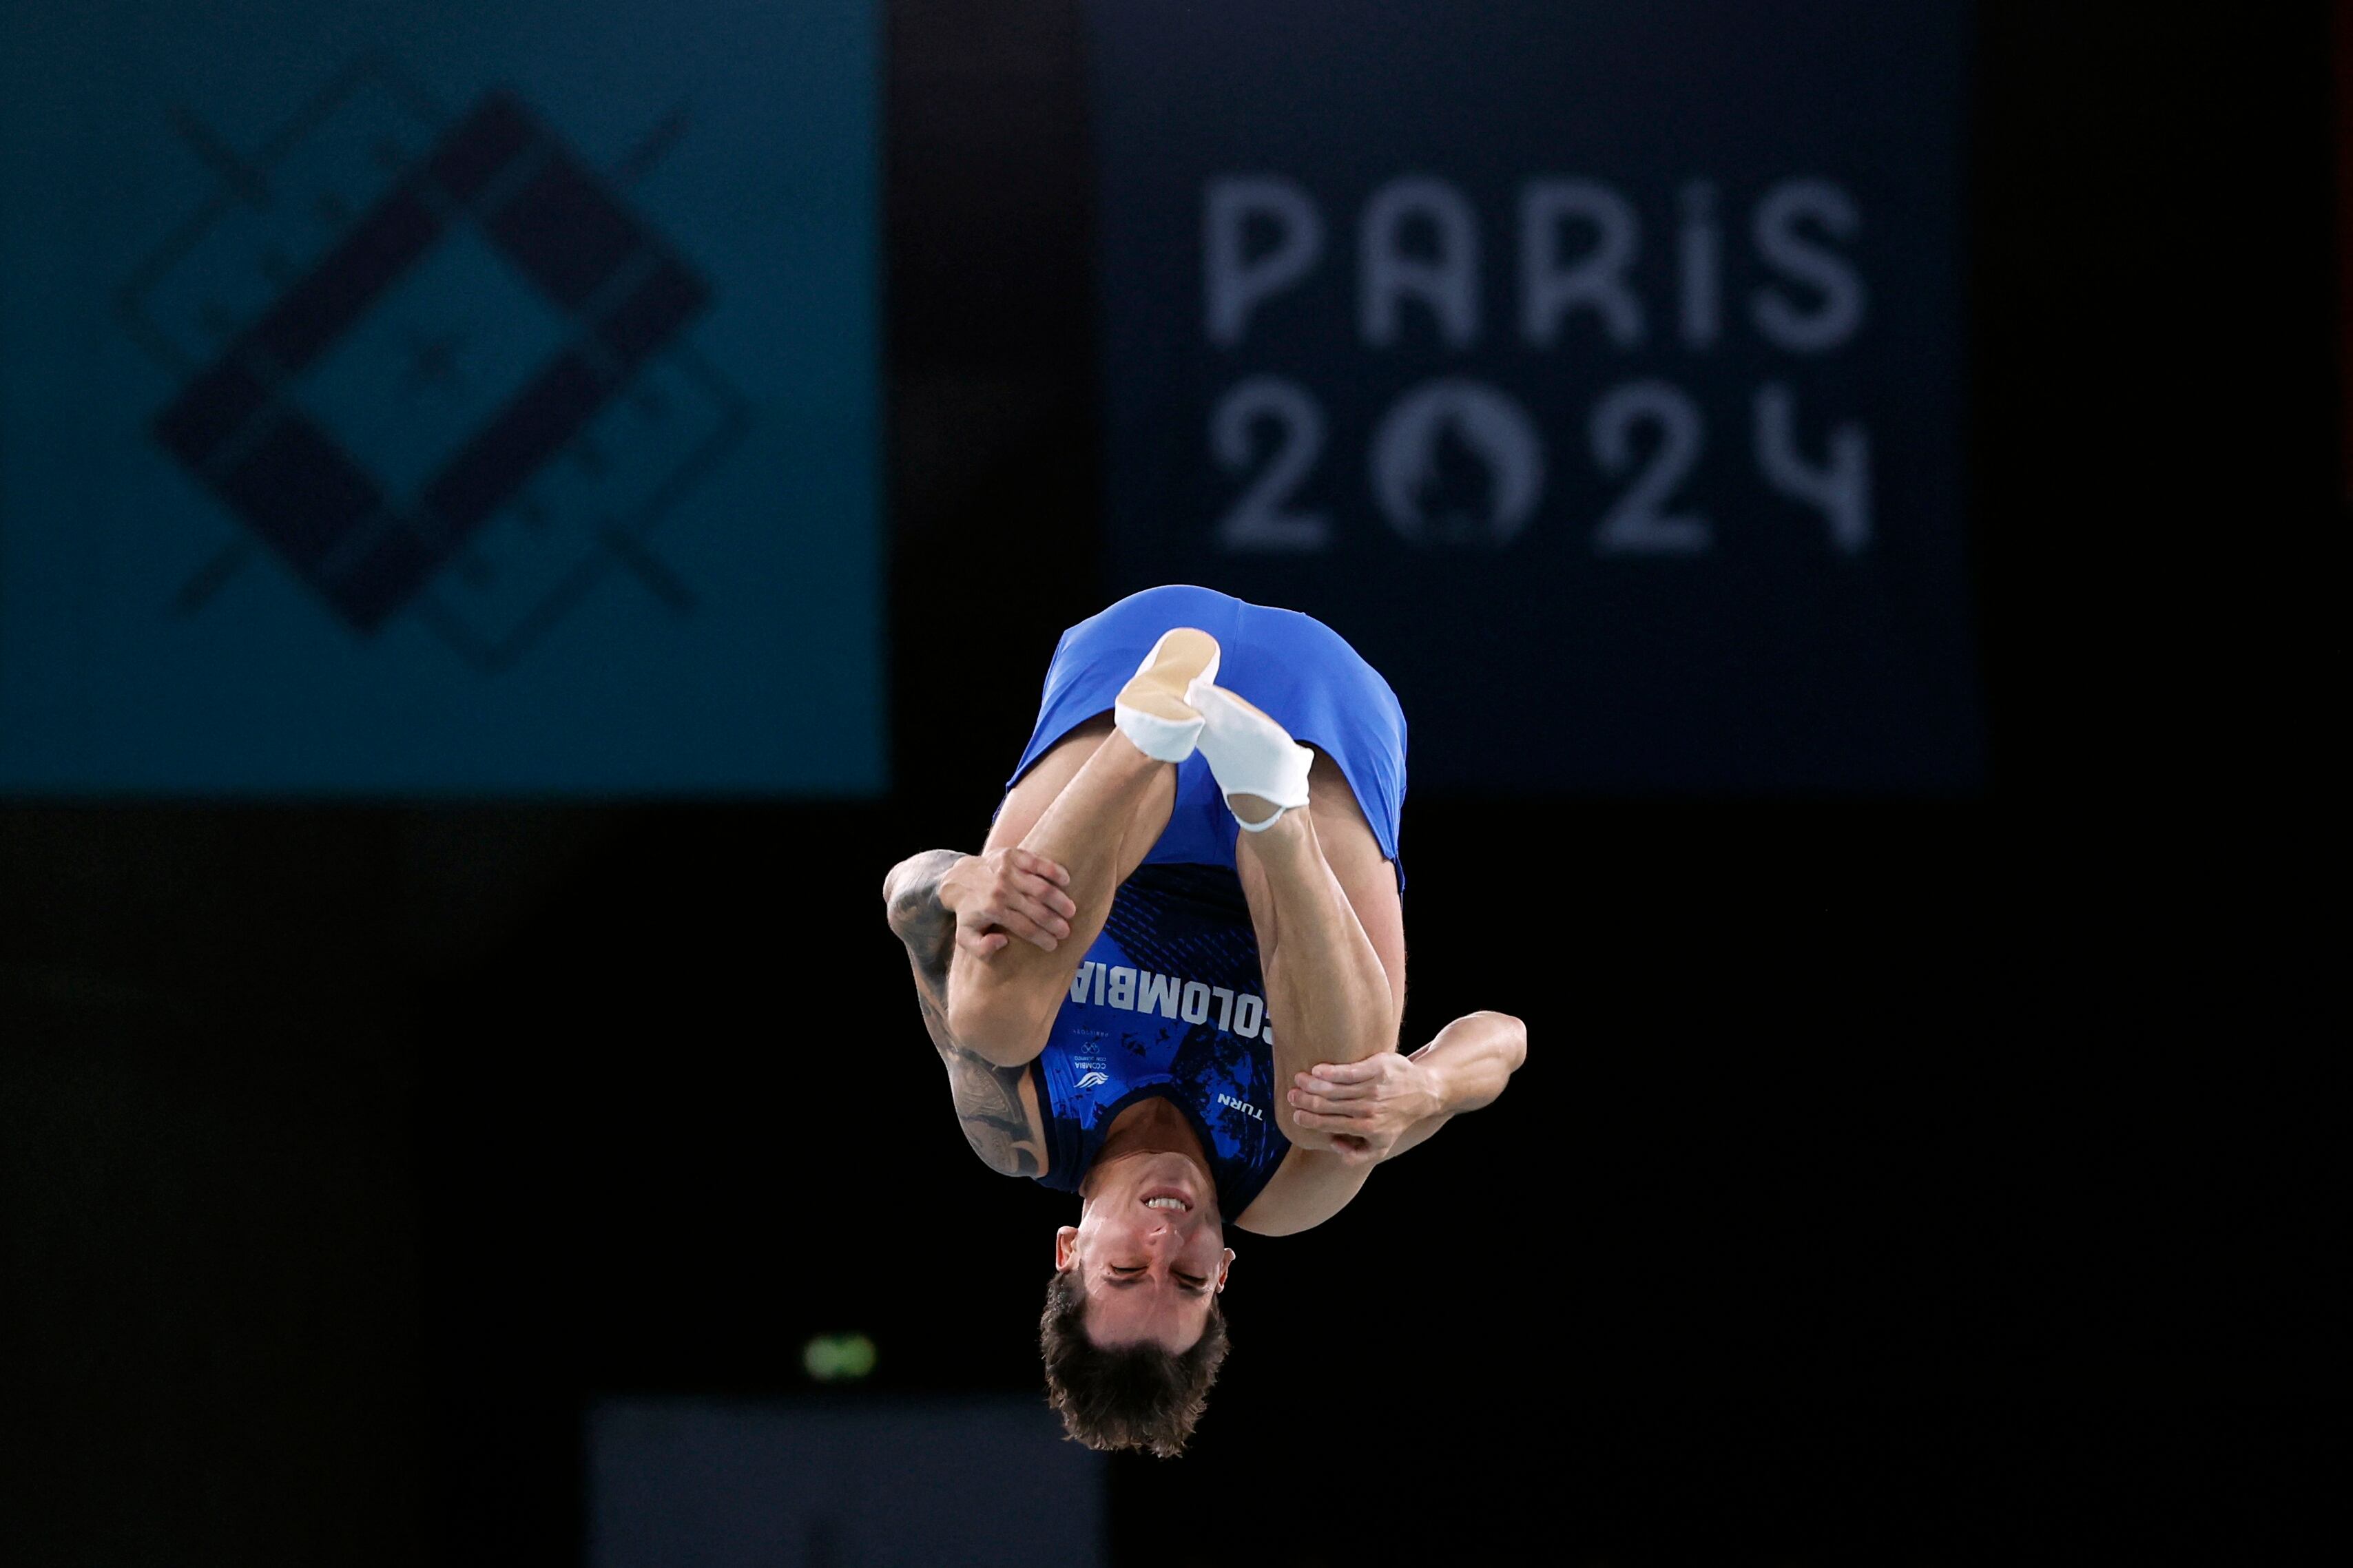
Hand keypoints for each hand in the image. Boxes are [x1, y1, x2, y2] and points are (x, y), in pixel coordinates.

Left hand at [939, 848, 1076, 955]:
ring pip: (1042, 888)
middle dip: (1055, 923)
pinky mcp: (1013, 855)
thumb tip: (1003, 942)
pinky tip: (1066, 881)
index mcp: (993, 910)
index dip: (1042, 938)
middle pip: (1037, 910)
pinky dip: (1055, 871)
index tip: (1054, 945)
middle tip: (1066, 931)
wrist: (959, 879)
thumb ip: (981, 948)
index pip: (1025, 928)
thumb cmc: (969, 911)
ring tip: (1070, 911)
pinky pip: (1039, 863)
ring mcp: (1008, 871)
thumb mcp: (966, 936)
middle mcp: (1001, 890)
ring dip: (1060, 901)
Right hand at [1286, 1053, 1441, 1166]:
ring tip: (1299, 1079)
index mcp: (1366, 1129)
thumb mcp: (1382, 1147)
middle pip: (1328, 1105)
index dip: (1310, 1120)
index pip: (1331, 1124)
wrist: (1423, 1092)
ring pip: (1335, 1087)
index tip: (1296, 1114)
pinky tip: (1316, 1070)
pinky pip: (1348, 1071)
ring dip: (1312, 1084)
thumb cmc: (1397, 1118)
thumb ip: (1357, 1155)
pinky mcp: (1376, 1069)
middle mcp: (1369, 1109)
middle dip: (1305, 1101)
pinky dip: (1329, 1071)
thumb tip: (1333, 1145)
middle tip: (1292, 1096)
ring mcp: (1372, 1088)